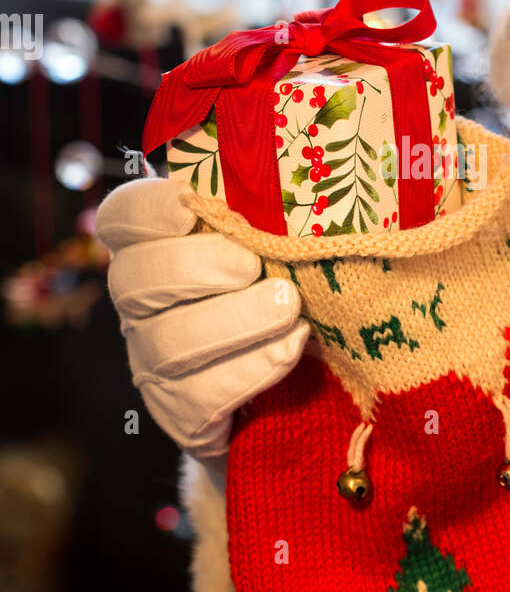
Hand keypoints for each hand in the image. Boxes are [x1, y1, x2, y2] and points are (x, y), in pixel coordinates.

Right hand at [95, 178, 308, 455]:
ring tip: (289, 308)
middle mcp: (143, 306)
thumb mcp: (275, 247)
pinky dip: (251, 368)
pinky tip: (292, 347)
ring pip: (169, 343)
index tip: (191, 205)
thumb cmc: (282, 294)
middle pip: (138, 280)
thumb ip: (270, 213)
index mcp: (154, 249)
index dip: (146, 210)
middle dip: (196, 267)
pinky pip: (201, 395)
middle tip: (251, 265)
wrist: (292, 394)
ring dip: (234, 321)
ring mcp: (155, 363)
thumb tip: (304, 175)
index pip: (123, 218)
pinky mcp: (182, 415)